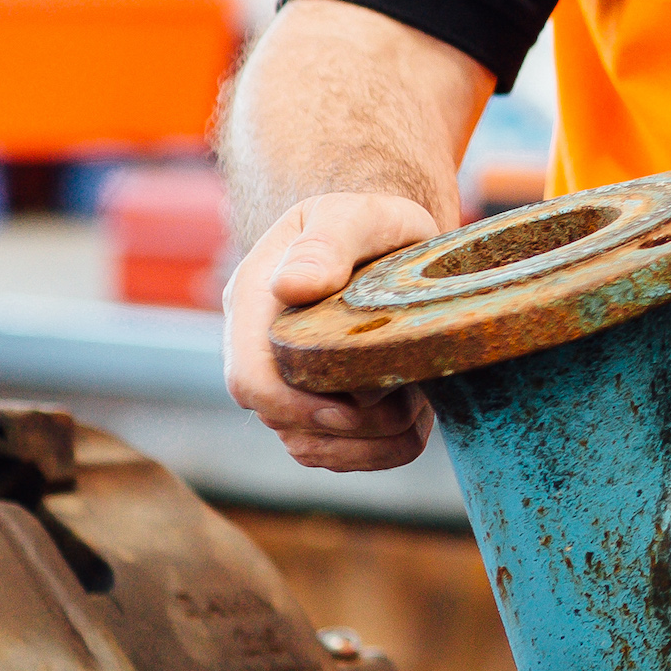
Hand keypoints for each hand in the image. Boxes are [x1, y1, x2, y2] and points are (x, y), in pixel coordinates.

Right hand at [222, 192, 445, 470]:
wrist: (390, 242)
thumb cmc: (370, 224)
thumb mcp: (354, 217)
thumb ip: (325, 244)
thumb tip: (291, 285)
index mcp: (255, 306)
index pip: (250, 380)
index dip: (293, 406)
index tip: (354, 407)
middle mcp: (262, 353)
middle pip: (283, 422)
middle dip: (350, 426)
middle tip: (411, 399)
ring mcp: (289, 384)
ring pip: (312, 447)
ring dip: (371, 442)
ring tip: (421, 400)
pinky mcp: (324, 407)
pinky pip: (340, 453)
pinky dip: (382, 450)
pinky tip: (421, 416)